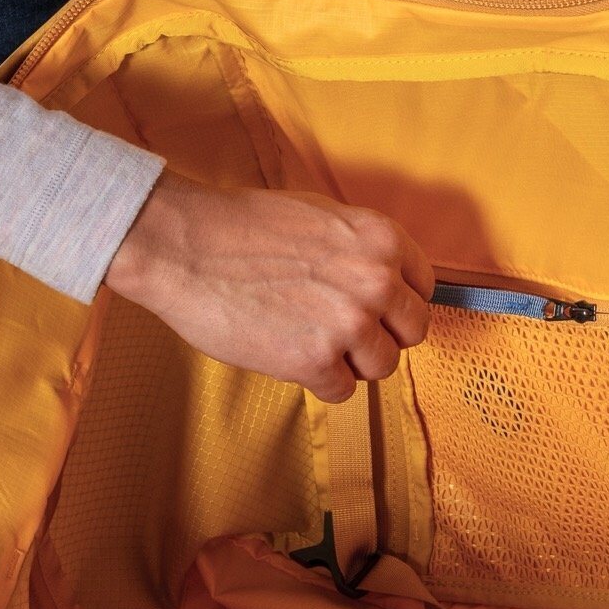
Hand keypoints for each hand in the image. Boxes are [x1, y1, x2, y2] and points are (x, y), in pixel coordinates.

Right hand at [105, 173, 433, 401]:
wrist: (185, 245)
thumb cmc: (242, 227)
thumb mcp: (322, 217)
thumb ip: (362, 250)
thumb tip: (388, 280)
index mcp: (382, 240)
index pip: (423, 288)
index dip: (396, 303)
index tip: (374, 309)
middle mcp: (376, 281)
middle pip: (413, 332)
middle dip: (381, 335)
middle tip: (344, 334)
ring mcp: (349, 323)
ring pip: (382, 367)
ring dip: (351, 363)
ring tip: (312, 343)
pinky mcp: (316, 361)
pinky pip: (342, 391)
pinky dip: (318, 382)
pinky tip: (288, 355)